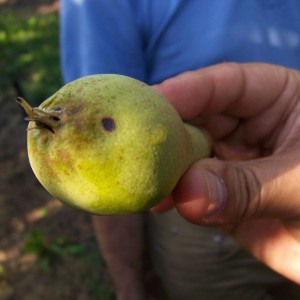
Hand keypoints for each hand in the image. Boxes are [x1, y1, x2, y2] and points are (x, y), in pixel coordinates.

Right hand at [153, 63, 299, 282]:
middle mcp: (248, 128)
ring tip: (143, 177)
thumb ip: (247, 187)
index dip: (188, 89)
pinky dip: (174, 197)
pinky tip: (158, 203)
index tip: (153, 100)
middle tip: (136, 142)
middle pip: (198, 118)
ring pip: (189, 156)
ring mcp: (232, 162)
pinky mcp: (222, 195)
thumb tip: (186, 193)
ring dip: (168, 168)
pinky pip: (190, 191)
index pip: (227, 84)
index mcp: (277, 100)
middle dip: (169, 131)